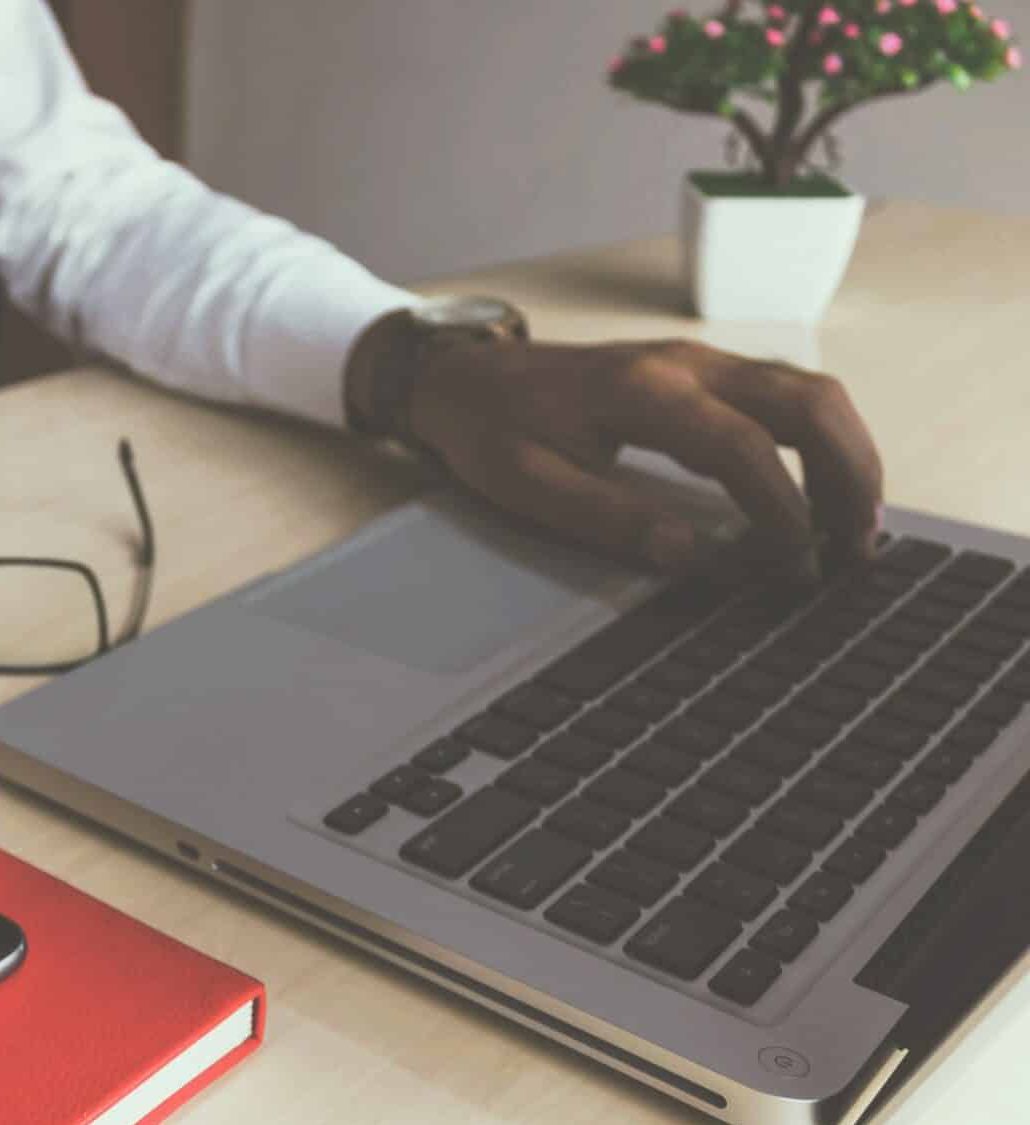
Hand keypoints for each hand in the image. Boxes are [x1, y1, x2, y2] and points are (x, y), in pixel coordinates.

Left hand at [402, 337, 883, 577]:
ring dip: (847, 456)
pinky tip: (824, 492)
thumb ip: (611, 518)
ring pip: (808, 393)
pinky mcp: (700, 372)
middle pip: (806, 401)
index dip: (783, 510)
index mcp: (642, 393)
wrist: (462, 376)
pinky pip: (784, 397)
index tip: (796, 568)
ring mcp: (698, 361)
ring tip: (855, 530)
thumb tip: (695, 557)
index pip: (743, 448)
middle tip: (857, 549)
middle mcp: (685, 364)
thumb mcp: (529, 485)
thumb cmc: (489, 429)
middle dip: (848, 474)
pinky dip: (820, 442)